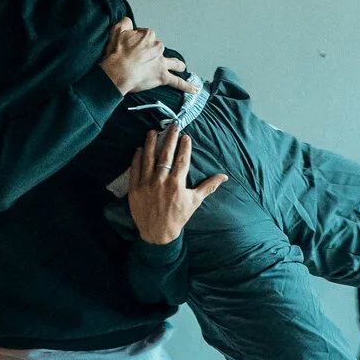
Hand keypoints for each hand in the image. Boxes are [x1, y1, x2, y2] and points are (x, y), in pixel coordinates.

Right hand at [100, 19, 196, 95]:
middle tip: (141, 60)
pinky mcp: (162, 77)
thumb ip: (125, 23)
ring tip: (181, 66)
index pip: (146, 36)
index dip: (139, 42)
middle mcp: (158, 47)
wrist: (118, 71)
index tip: (132, 48)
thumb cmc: (117, 54)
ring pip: (173, 62)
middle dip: (153, 53)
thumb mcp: (117, 31)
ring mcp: (161, 62)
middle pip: (158, 48)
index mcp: (148, 36)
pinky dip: (186, 86)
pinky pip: (177, 82)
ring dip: (177, 64)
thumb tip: (129, 22)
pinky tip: (194, 89)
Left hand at [126, 125, 226, 244]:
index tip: (186, 136)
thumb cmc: (178, 216)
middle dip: (170, 139)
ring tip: (153, 132)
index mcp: (177, 184)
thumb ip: (208, 186)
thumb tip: (224, 176)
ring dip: (151, 144)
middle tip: (172, 126)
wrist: (157, 233)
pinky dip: (137, 158)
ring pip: (148, 159)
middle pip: (166, 155)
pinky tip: (140, 149)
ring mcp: (146, 184)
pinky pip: (135, 169)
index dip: (184, 146)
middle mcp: (161, 182)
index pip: (182, 160)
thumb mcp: (195, 201)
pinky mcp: (135, 189)